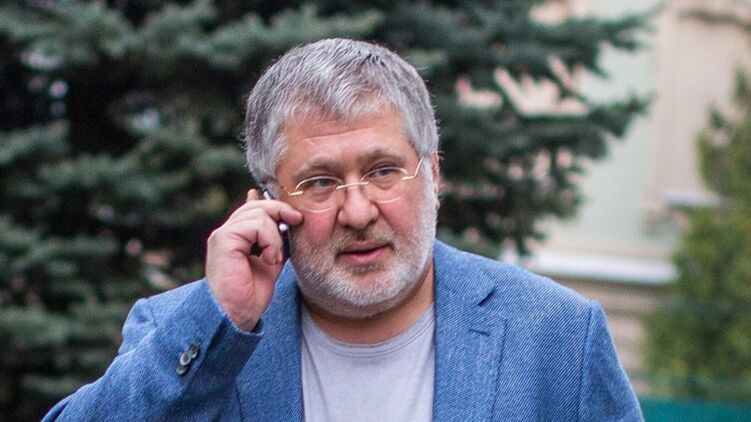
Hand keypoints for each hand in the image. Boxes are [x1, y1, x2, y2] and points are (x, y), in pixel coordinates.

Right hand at [206, 189, 302, 330]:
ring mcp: (223, 234)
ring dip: (275, 236)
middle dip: (281, 211)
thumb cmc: (250, 294)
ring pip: (259, 213)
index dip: (276, 206)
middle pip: (257, 205)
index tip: (295, 217)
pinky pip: (255, 226)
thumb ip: (274, 240)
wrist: (235, 315)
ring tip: (274, 257)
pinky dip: (269, 241)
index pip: (255, 206)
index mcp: (236, 235)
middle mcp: (227, 232)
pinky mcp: (224, 240)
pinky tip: (269, 259)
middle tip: (297, 222)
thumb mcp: (270, 260)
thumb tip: (284, 220)